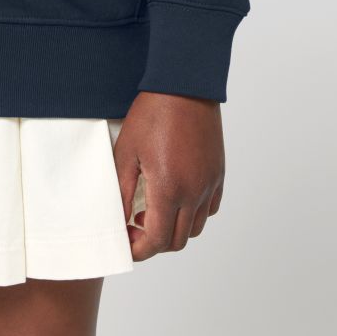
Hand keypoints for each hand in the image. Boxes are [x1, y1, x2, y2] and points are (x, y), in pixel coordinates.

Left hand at [114, 90, 224, 259]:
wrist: (184, 86)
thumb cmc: (152, 114)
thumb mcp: (126, 153)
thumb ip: (122, 192)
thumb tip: (118, 221)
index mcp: (169, 189)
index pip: (156, 241)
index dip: (138, 250)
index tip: (125, 242)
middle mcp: (194, 192)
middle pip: (177, 241)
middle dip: (153, 243)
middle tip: (134, 227)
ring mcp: (209, 183)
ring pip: (195, 228)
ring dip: (173, 229)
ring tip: (152, 211)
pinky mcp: (217, 174)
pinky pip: (209, 209)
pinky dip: (193, 214)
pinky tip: (175, 197)